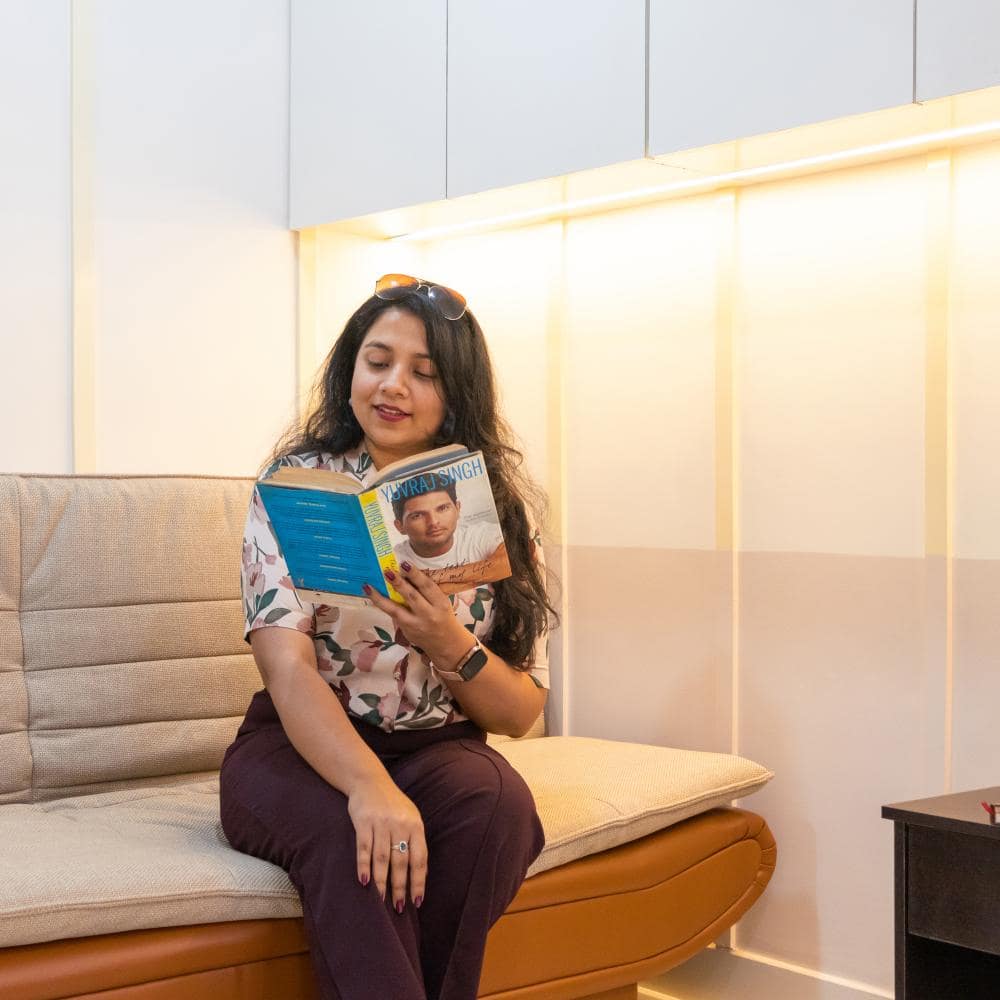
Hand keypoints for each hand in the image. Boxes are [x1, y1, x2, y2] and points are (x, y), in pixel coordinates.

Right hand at [347, 774, 426, 910]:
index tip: (417, 901)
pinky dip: (364, 866)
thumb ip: (414, 841)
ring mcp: (381, 823)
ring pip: (382, 858)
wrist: (370, 781)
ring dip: (381, 882)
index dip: (418, 881)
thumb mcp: (410, 817)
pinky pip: (364, 848)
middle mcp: (400, 825)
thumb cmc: (393, 804)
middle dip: (400, 887)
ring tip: (381, 901)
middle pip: (401, 861)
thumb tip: (418, 873)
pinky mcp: (363, 822)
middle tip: (398, 908)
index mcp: (415, 825)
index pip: (419, 858)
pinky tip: (364, 882)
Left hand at [364, 562, 470, 667]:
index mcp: (440, 603)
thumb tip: (404, 573)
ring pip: (396, 610)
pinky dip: (381, 604)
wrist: (446, 643)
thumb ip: (427, 591)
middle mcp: (429, 614)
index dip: (415, 575)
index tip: (404, 564)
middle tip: (387, 571)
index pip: (427, 586)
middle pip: (412, 596)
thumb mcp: (441, 603)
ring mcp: (416, 624)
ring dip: (380, 597)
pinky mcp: (406, 631)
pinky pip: (392, 615)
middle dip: (398, 583)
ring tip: (368, 586)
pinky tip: (372, 596)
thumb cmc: (442, 616)